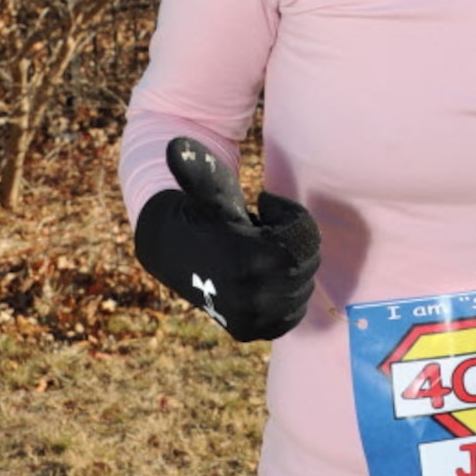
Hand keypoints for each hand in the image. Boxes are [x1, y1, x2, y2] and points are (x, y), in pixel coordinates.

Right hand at [133, 137, 320, 341]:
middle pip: (306, 266)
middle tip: (267, 226)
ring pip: (303, 290)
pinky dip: (289, 294)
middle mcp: (247, 297)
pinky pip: (293, 314)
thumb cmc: (197, 209)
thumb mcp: (201, 187)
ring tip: (262, 250)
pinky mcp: (251, 331)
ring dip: (291, 266)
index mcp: (241, 259)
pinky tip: (267, 274)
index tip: (267, 204)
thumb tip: (173, 144)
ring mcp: (249, 319)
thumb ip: (194, 167)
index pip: (301, 242)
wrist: (169, 250)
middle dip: (293, 241)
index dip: (292, 218)